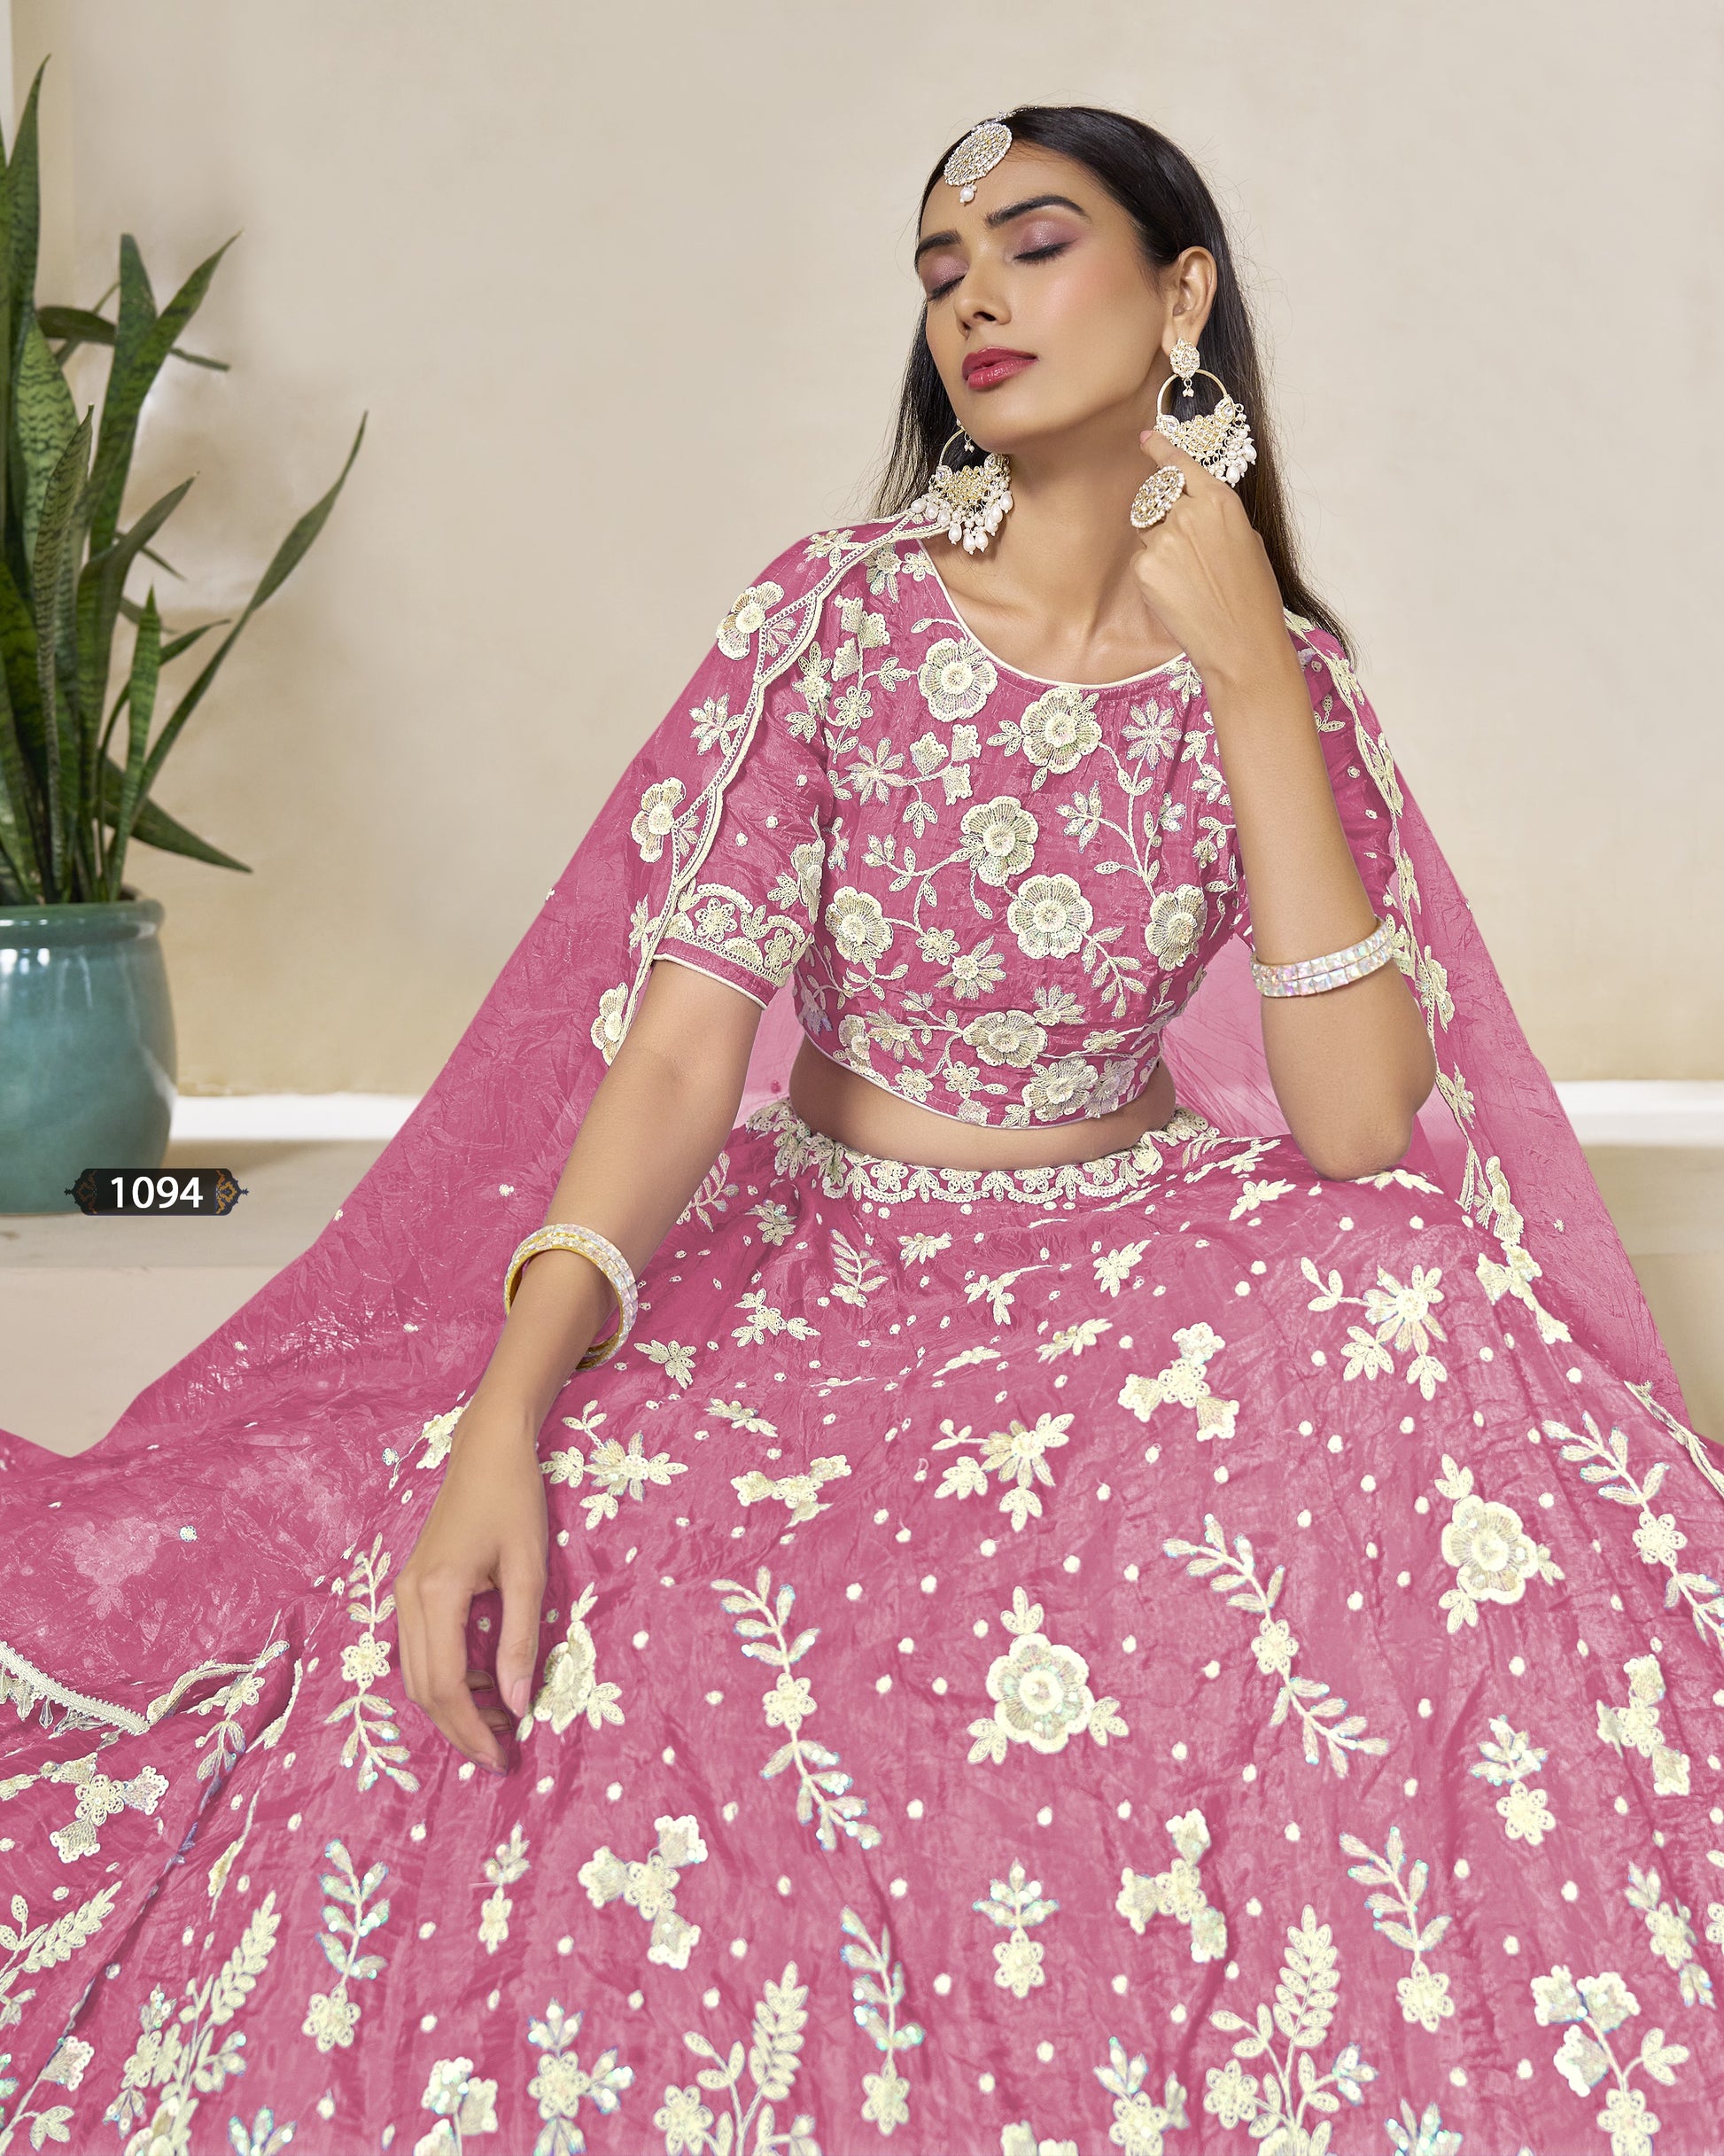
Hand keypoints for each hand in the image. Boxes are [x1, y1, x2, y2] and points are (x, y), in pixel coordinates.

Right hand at [396, 1397, 547, 1772]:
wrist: (486, 1451)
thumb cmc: (514, 1501)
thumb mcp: (528, 1570)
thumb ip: (520, 1639)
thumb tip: (517, 1705)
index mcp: (436, 1594)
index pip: (447, 1686)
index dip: (472, 1730)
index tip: (504, 1757)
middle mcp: (408, 1599)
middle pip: (424, 1690)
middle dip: (460, 1730)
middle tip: (502, 1754)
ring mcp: (402, 1593)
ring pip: (416, 1675)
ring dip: (452, 1707)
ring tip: (500, 1719)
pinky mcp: (409, 1589)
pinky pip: (419, 1650)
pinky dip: (446, 1678)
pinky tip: (485, 1680)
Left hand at [1129, 427, 1291, 690]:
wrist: (1241, 642)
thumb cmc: (1252, 597)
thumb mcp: (1247, 542)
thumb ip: (1216, 518)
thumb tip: (1195, 510)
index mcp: (1219, 500)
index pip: (1179, 464)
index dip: (1160, 449)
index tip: (1146, 438)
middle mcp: (1188, 511)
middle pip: (1156, 498)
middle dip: (1162, 514)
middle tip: (1182, 547)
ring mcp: (1163, 538)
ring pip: (1146, 531)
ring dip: (1159, 546)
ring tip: (1188, 578)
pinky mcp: (1145, 567)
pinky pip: (1141, 559)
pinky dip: (1153, 573)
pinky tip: (1177, 593)